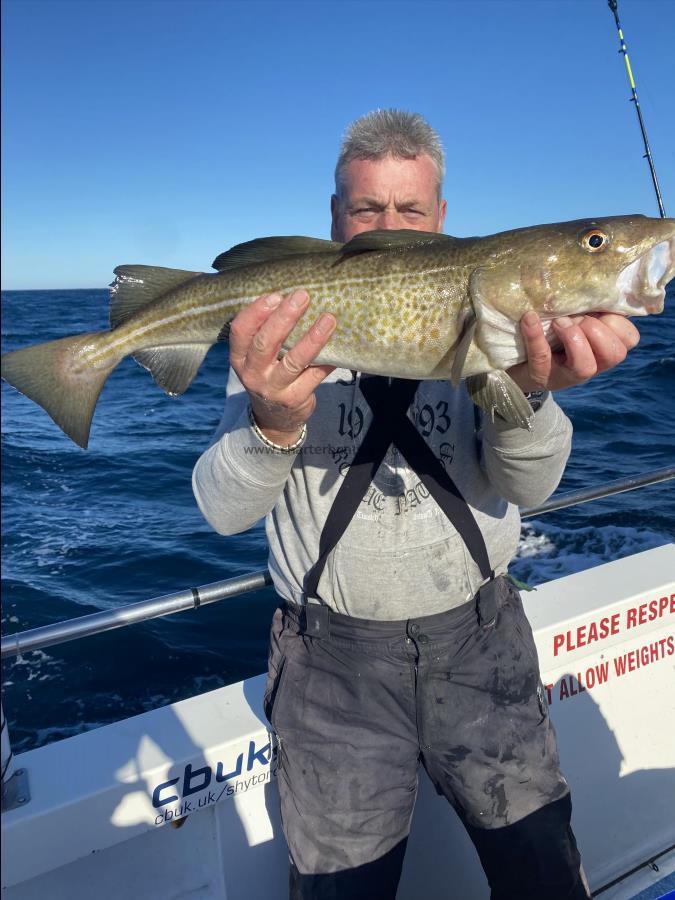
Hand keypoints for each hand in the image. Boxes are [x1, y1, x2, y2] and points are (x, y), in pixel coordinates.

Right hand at [228, 289, 335, 444]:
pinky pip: (314, 376)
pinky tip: (338, 348)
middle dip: (284, 317)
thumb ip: (265, 331)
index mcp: (239, 358)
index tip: (276, 295)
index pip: (240, 331)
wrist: (274, 416)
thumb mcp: (257, 356)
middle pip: (265, 343)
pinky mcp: (294, 399)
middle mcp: (253, 374)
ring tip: (329, 318)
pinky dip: (327, 360)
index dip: (256, 312)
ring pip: (294, 361)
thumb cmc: (269, 372)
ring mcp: (273, 388)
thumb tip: (291, 295)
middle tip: (302, 296)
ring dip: (312, 338)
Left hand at [508, 311, 639, 392]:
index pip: (629, 339)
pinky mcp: (539, 376)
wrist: (516, 361)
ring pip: (585, 367)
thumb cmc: (553, 332)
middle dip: (598, 330)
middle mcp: (591, 365)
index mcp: (604, 348)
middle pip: (615, 354)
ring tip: (558, 323)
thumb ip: (590, 305)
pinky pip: (541, 357)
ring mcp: (565, 375)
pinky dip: (535, 336)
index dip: (618, 322)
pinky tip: (529, 318)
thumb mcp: (577, 316)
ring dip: (574, 338)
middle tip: (578, 318)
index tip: (598, 309)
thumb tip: (595, 281)